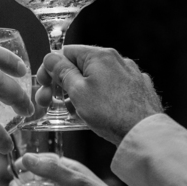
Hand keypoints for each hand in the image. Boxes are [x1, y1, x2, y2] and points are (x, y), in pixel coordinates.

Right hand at [36, 45, 162, 144]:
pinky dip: (99, 98)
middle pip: (81, 66)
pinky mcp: (138, 89)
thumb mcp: (77, 92)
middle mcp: (117, 60)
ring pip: (96, 79)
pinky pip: (112, 89)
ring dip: (80, 93)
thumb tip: (51, 58)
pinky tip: (96, 114)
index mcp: (100, 56)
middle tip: (50, 102)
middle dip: (63, 84)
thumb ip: (62, 72)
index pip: (66, 52)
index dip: (50, 69)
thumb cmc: (110, 112)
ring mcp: (130, 74)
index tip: (43, 85)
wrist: (143, 133)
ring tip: (75, 112)